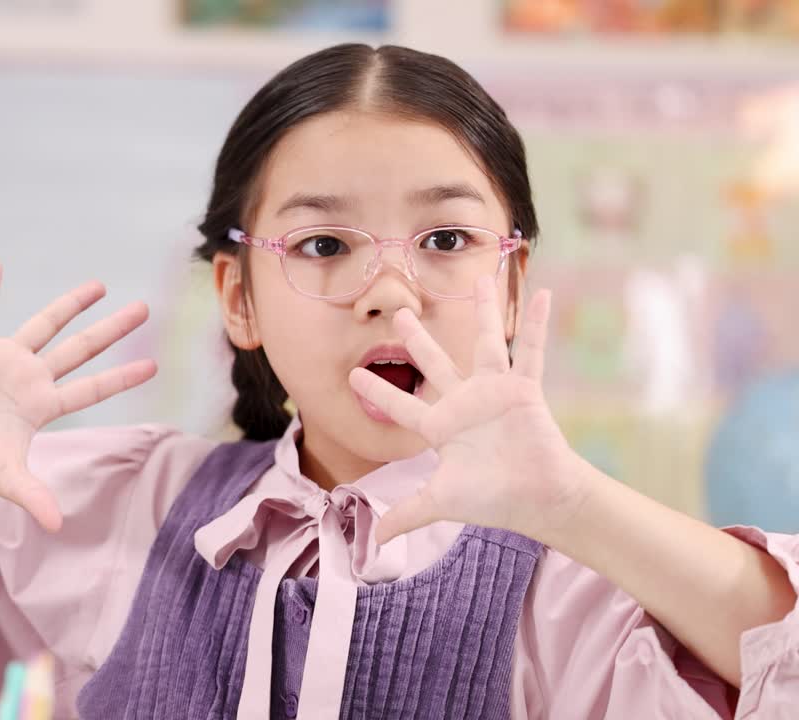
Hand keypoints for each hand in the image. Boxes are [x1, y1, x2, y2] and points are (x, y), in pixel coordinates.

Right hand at [0, 262, 156, 531]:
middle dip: (111, 329)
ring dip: (70, 303)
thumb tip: (58, 526)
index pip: (93, 388)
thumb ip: (33, 496)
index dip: (121, 377)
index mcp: (44, 405)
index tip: (153, 365)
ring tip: (99, 284)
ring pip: (45, 324)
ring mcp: (6, 359)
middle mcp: (32, 377)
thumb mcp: (5, 478)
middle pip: (80, 348)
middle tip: (143, 309)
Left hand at [348, 277, 588, 544]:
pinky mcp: (524, 390)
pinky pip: (529, 351)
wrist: (538, 501)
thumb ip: (406, 516)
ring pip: (484, 344)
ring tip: (479, 279)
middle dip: (418, 339)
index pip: (401, 405)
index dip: (378, 392)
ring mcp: (495, 392)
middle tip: (402, 313)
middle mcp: (465, 403)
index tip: (354, 376)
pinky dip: (533, 323)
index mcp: (441, 427)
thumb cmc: (493, 500)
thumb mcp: (439, 504)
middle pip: (436, 362)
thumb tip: (372, 545)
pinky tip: (538, 292)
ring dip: (483, 312)